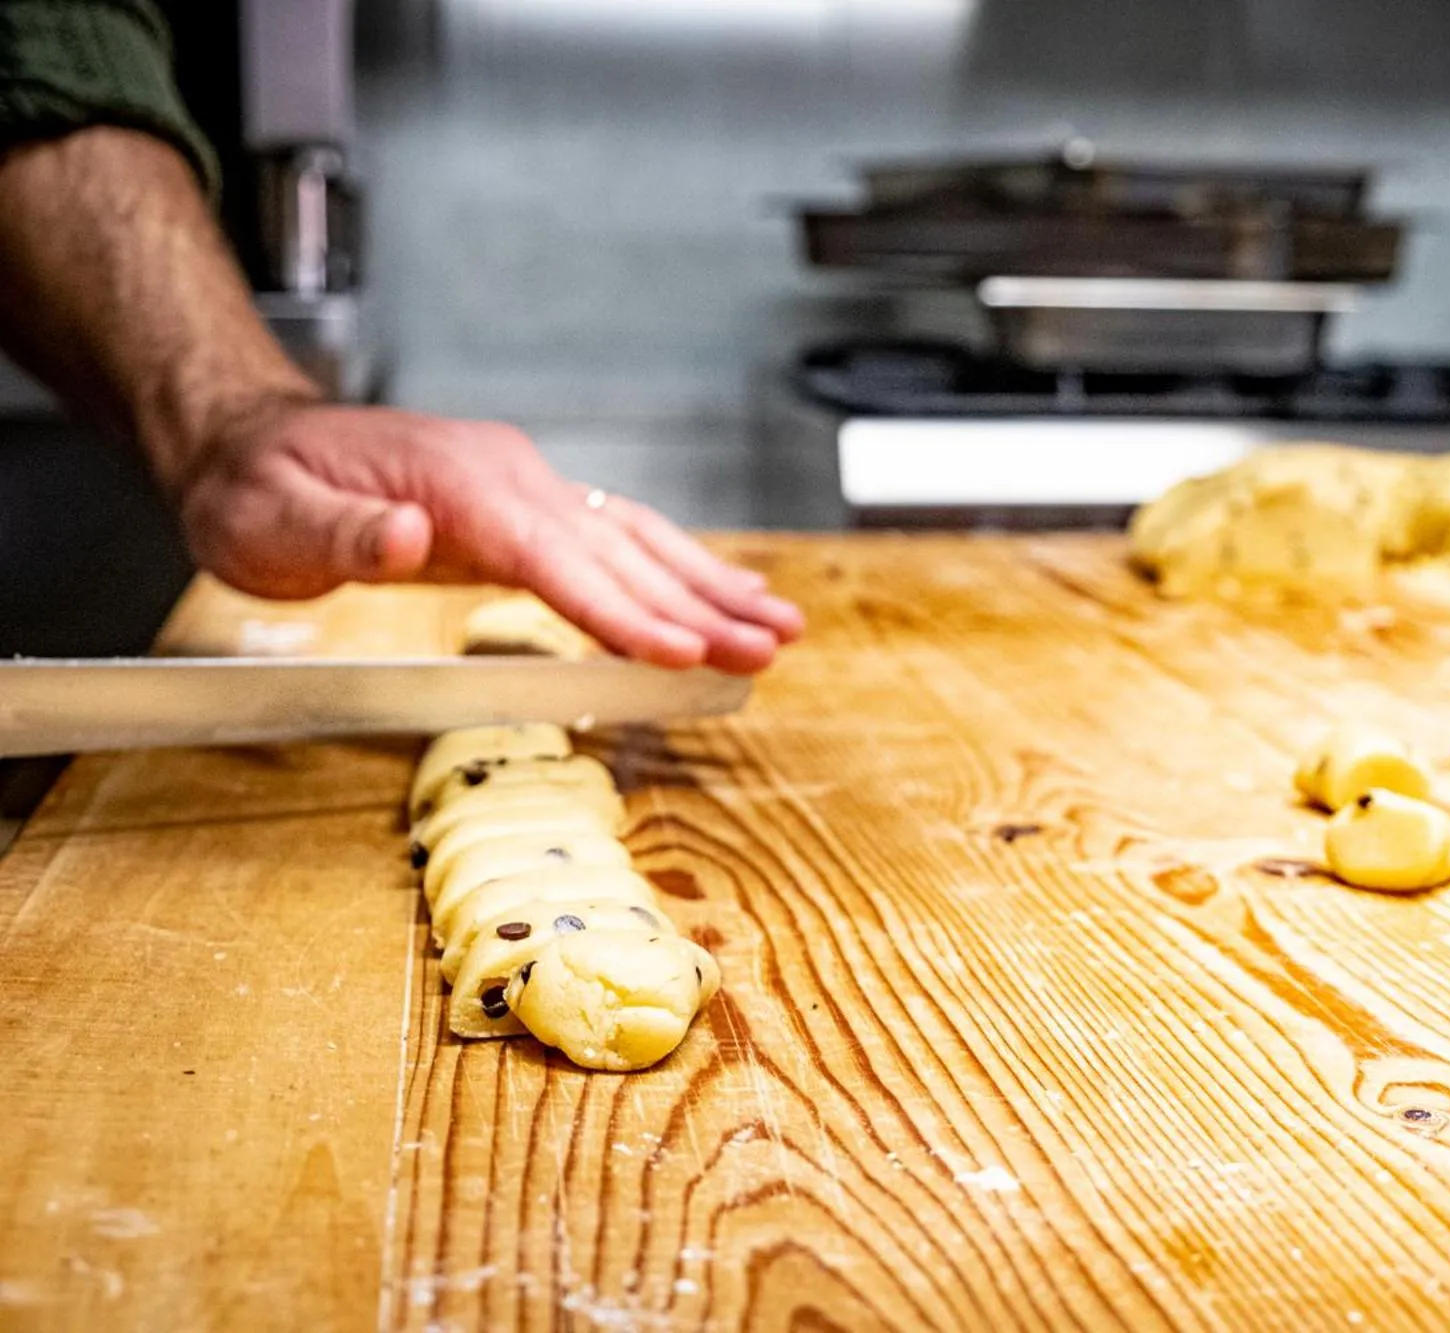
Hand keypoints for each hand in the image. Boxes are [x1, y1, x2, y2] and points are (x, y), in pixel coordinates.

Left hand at [172, 399, 803, 672]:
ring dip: (710, 584)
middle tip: (772, 646)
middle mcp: (510, 475)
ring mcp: (526, 484)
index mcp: (460, 483)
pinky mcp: (527, 504)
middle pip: (622, 548)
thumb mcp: (269, 516)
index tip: (681, 649)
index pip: (558, 557)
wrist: (251, 441)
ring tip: (778, 624)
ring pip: (636, 537)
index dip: (623, 608)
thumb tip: (410, 535)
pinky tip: (716, 595)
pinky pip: (616, 537)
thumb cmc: (259, 486)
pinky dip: (675, 570)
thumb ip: (343, 529)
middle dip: (701, 604)